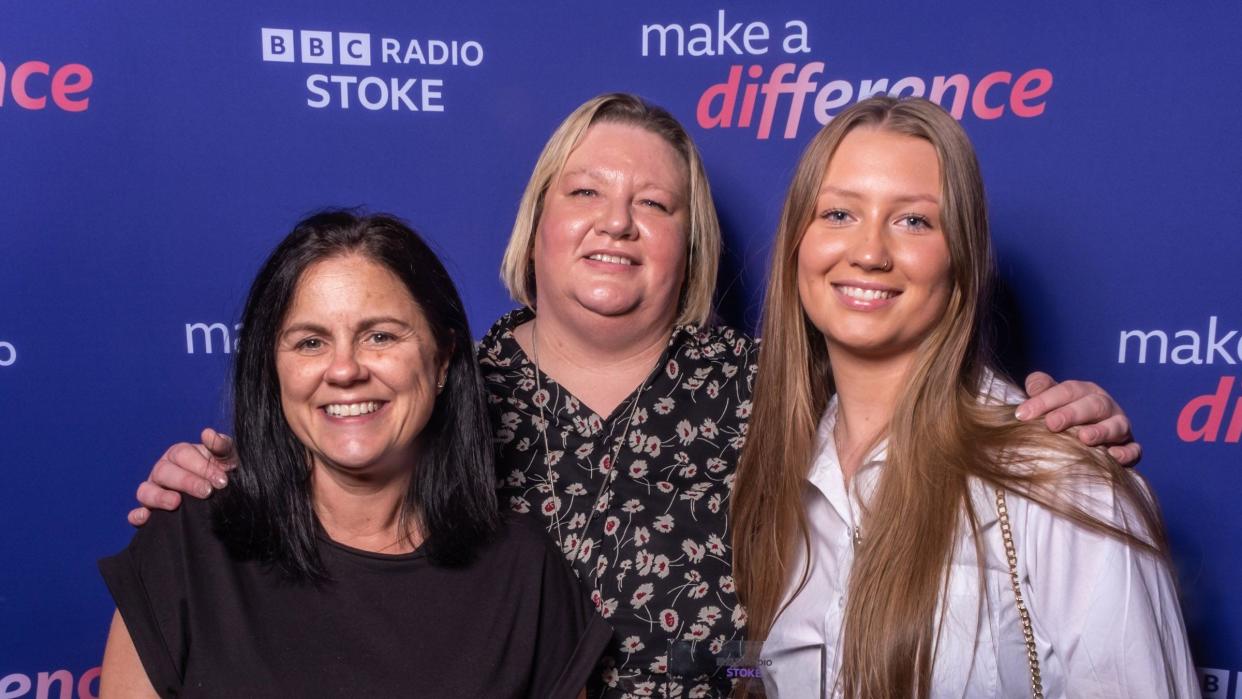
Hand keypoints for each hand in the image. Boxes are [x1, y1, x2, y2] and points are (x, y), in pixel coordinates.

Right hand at [127, 428, 236, 525]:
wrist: (223, 496)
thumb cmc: (224, 472)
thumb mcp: (228, 458)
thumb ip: (221, 445)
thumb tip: (208, 433)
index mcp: (179, 454)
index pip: (182, 454)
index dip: (200, 466)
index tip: (221, 480)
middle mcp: (163, 470)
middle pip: (164, 471)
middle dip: (186, 481)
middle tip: (207, 491)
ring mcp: (154, 491)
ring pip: (146, 490)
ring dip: (159, 497)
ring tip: (176, 503)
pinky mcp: (150, 512)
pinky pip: (137, 514)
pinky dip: (138, 515)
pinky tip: (145, 518)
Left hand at [1016, 372, 1140, 465]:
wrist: (1089, 436)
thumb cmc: (1063, 414)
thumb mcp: (1051, 399)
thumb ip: (1042, 389)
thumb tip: (1033, 386)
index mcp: (1085, 391)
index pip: (1067, 390)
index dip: (1045, 400)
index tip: (1023, 415)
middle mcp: (1105, 405)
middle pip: (1093, 404)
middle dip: (1072, 413)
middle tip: (1051, 424)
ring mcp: (1120, 425)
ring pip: (1117, 425)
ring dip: (1102, 431)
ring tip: (1084, 438)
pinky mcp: (1129, 446)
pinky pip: (1133, 449)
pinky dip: (1126, 452)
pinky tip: (1113, 456)